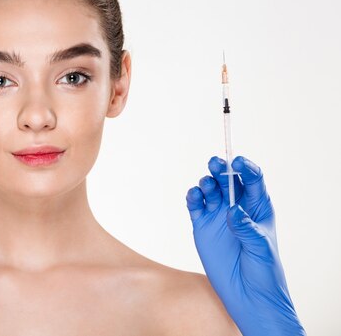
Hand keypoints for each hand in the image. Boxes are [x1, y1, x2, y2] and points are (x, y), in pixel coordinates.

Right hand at [185, 155, 305, 335]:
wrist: (248, 295)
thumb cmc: (264, 271)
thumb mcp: (261, 247)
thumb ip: (246, 227)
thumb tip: (233, 209)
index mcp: (258, 206)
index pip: (253, 180)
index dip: (245, 168)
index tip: (238, 162)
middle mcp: (237, 207)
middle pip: (228, 180)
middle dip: (221, 169)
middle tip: (215, 163)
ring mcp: (218, 216)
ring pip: (210, 190)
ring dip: (207, 183)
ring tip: (206, 186)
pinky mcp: (202, 226)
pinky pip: (195, 206)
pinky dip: (193, 198)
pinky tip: (194, 196)